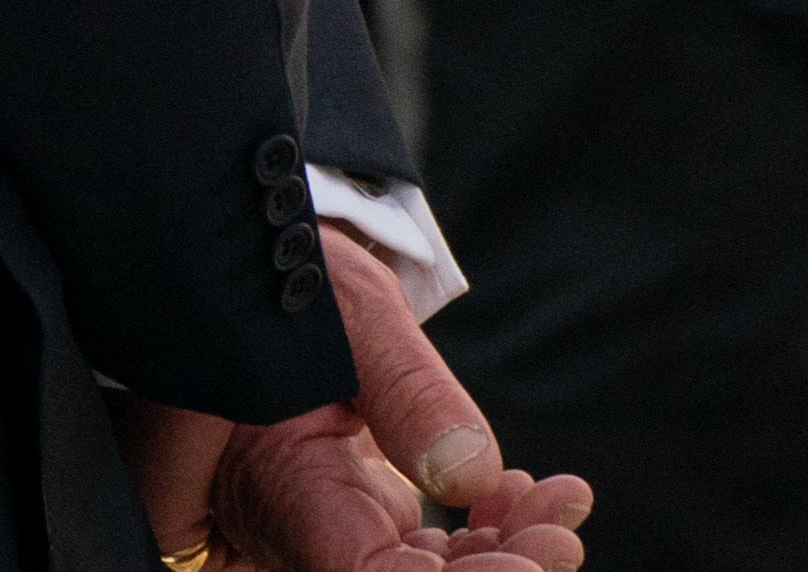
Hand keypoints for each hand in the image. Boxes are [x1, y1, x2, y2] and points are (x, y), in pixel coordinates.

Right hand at [118, 230, 591, 569]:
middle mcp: (287, 521)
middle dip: (493, 569)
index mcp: (273, 477)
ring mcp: (320, 522)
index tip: (526, 567)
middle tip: (560, 534)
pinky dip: (478, 536)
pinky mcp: (347, 512)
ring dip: (499, 554)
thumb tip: (473, 477)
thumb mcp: (347, 307)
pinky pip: (416, 553)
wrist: (248, 265)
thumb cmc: (285, 273)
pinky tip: (521, 497)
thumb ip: (407, 390)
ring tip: (558, 504)